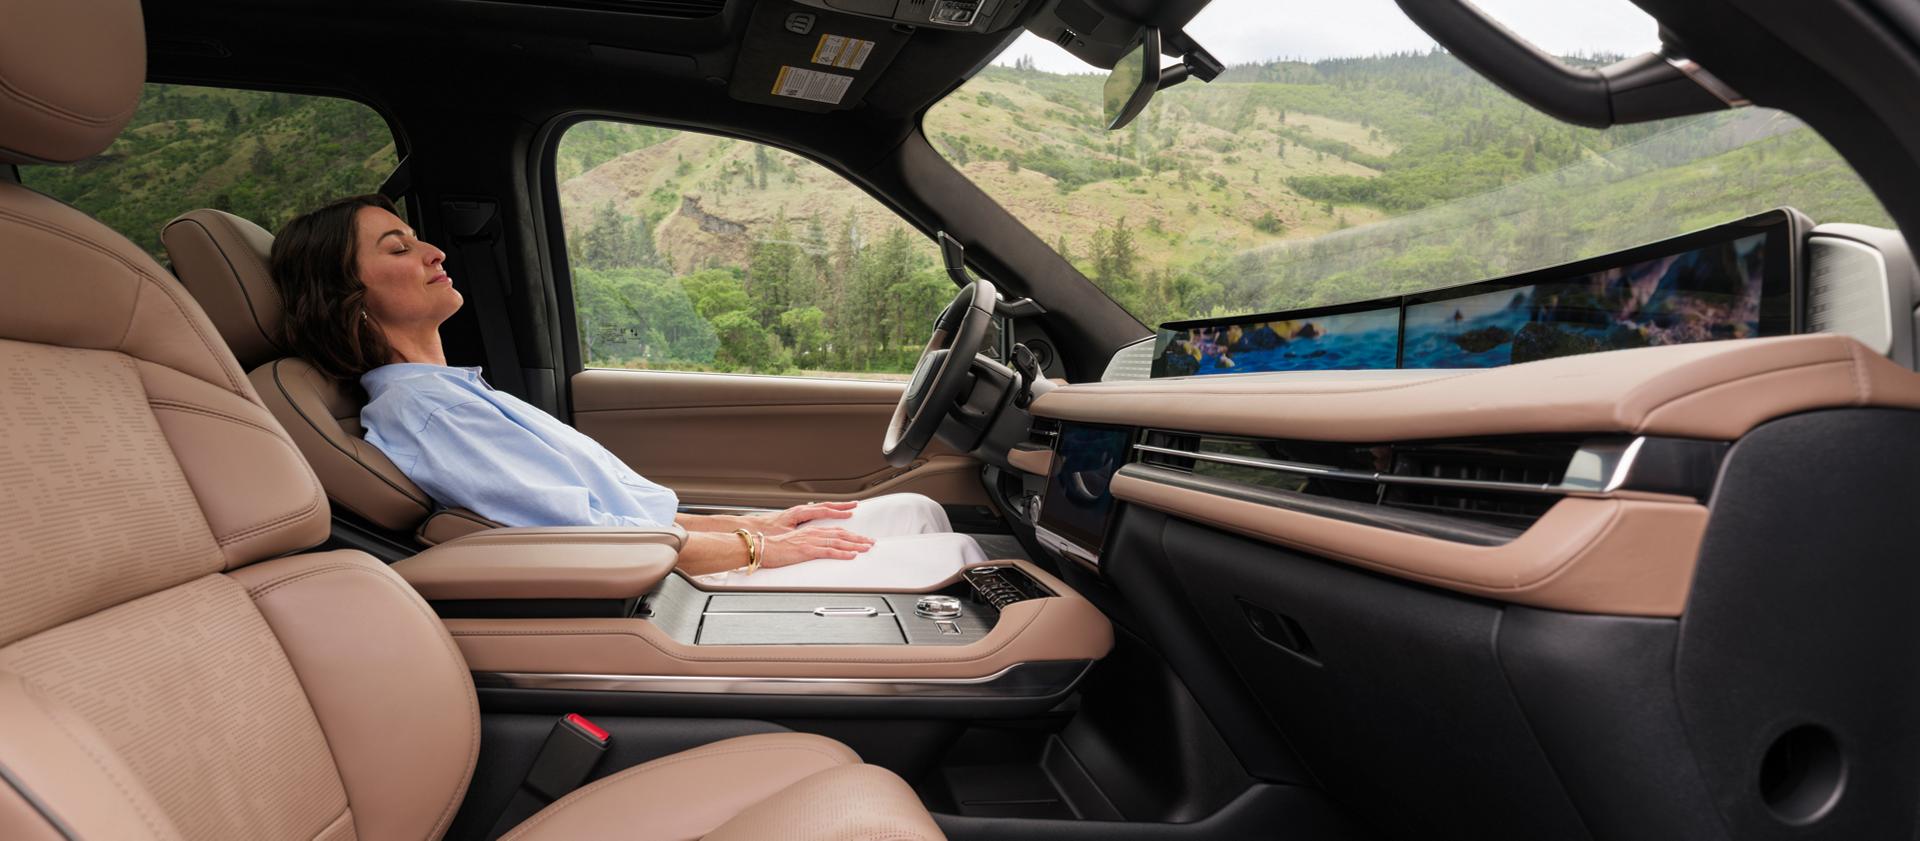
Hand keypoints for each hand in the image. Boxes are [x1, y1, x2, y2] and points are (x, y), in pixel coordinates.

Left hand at [756, 500, 856, 533]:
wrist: (754, 531)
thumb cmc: (767, 533)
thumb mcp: (784, 534)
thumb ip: (799, 535)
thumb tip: (810, 537)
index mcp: (799, 513)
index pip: (823, 511)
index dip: (837, 512)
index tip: (850, 513)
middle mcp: (801, 510)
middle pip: (826, 507)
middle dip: (842, 506)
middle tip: (855, 506)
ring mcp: (800, 512)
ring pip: (823, 508)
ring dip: (837, 507)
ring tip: (850, 507)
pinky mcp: (799, 516)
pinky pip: (817, 512)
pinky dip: (828, 511)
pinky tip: (835, 512)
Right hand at [759, 527, 873, 568]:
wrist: (762, 548)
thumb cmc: (775, 548)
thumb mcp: (795, 544)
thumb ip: (808, 545)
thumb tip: (817, 551)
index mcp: (811, 531)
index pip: (836, 531)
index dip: (851, 534)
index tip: (862, 538)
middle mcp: (813, 533)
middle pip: (841, 534)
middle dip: (858, 538)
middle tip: (872, 542)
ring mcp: (811, 541)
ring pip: (838, 541)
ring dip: (855, 545)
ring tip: (867, 548)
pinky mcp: (807, 550)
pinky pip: (829, 551)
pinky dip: (842, 553)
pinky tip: (852, 555)